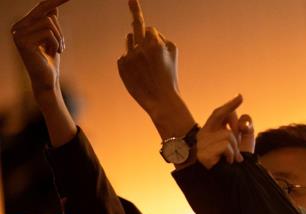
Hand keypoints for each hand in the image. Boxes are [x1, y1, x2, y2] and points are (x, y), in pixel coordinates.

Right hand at [12, 0, 69, 95]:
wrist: (47, 80)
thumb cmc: (50, 61)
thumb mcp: (52, 39)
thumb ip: (49, 23)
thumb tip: (52, 6)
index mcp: (23, 25)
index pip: (40, 8)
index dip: (54, 1)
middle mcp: (17, 27)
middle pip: (45, 12)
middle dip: (59, 16)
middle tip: (66, 25)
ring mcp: (18, 34)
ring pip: (49, 23)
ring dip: (60, 38)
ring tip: (58, 50)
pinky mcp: (23, 41)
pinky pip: (49, 33)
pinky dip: (56, 43)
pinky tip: (53, 53)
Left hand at [118, 0, 194, 138]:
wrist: (161, 101)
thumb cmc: (170, 77)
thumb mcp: (174, 54)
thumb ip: (162, 38)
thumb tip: (149, 30)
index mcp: (155, 43)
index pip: (150, 28)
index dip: (155, 37)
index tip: (147, 21)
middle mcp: (140, 47)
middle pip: (136, 25)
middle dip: (134, 10)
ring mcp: (129, 56)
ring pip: (130, 40)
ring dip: (136, 45)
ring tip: (146, 63)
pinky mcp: (121, 65)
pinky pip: (125, 55)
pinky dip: (131, 61)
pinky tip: (139, 73)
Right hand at [196, 95, 253, 168]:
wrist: (231, 181)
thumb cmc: (236, 160)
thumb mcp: (244, 139)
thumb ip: (245, 125)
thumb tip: (243, 123)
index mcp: (212, 130)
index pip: (219, 113)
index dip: (229, 105)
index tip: (240, 97)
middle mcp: (204, 135)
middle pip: (222, 118)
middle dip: (235, 132)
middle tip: (238, 144)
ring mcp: (202, 144)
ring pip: (228, 135)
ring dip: (235, 149)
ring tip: (232, 159)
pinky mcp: (204, 155)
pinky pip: (225, 147)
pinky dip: (232, 155)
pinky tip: (228, 162)